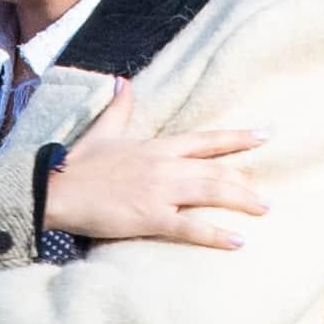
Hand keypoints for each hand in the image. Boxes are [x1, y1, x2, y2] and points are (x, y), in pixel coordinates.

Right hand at [43, 83, 268, 249]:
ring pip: (211, 193)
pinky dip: (216, 234)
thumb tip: (122, 82)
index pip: (205, 140)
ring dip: (241, 201)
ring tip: (263, 210)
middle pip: (216, 169)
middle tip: (267, 195)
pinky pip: (191, 227)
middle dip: (245, 180)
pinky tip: (238, 241)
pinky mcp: (149, 217)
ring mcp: (159, 191)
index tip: (263, 136)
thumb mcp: (101, 132)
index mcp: (156, 146)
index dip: (236, 139)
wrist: (55, 191)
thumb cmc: (76, 165)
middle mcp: (164, 166)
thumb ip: (118, 109)